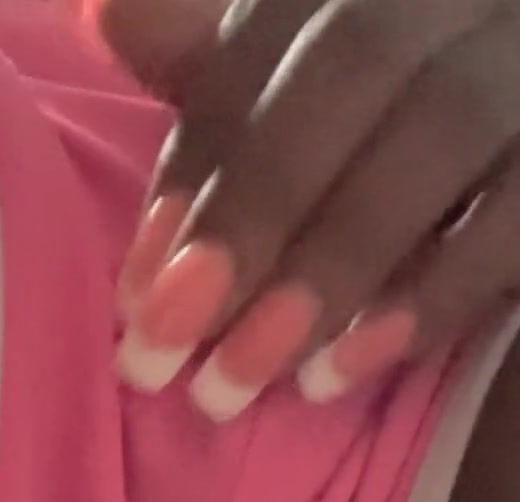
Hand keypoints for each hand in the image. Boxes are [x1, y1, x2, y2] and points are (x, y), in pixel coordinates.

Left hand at [103, 0, 519, 419]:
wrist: (500, 168)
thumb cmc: (388, 148)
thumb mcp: (303, 98)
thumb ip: (230, 71)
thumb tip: (111, 14)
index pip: (272, 28)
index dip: (199, 158)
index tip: (139, 288)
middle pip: (353, 59)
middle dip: (250, 209)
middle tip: (167, 347)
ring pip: (441, 128)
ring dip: (329, 264)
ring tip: (243, 378)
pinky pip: (519, 216)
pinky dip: (433, 294)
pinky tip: (348, 369)